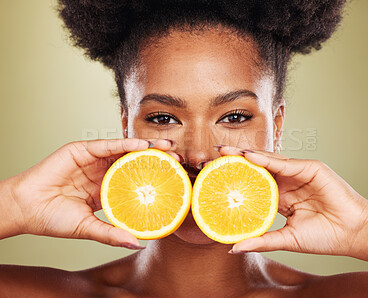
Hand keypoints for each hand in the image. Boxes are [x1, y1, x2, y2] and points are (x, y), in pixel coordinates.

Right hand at [0, 138, 178, 248]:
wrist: (26, 209)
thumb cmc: (53, 219)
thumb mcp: (89, 228)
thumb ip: (112, 233)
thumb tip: (138, 243)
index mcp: (106, 188)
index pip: (136, 179)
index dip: (155, 177)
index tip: (175, 177)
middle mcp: (102, 171)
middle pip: (135, 161)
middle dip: (157, 159)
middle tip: (179, 158)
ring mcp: (93, 159)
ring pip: (125, 150)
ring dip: (147, 147)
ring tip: (168, 147)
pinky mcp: (81, 150)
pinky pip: (107, 145)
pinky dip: (125, 144)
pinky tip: (143, 145)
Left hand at [217, 146, 367, 268]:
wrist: (353, 234)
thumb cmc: (325, 236)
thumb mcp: (286, 239)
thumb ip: (262, 240)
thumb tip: (234, 247)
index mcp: (281, 197)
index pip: (253, 184)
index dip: (235, 179)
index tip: (214, 176)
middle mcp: (287, 182)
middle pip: (257, 168)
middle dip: (235, 161)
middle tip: (213, 156)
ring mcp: (298, 173)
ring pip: (268, 161)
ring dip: (246, 155)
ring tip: (225, 151)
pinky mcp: (310, 168)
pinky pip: (284, 163)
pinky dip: (266, 159)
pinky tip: (248, 156)